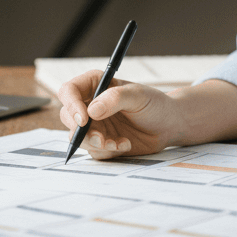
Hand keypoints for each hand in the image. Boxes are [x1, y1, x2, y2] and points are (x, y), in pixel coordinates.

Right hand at [57, 69, 181, 159]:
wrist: (168, 125)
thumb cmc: (155, 104)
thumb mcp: (138, 96)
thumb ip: (115, 99)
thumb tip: (91, 111)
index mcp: (95, 85)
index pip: (69, 91)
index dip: (71, 105)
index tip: (83, 120)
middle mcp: (90, 105)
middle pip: (68, 117)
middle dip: (81, 131)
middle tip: (101, 139)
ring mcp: (95, 125)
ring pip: (78, 138)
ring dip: (96, 143)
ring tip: (118, 143)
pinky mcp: (102, 142)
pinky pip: (94, 151)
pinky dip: (108, 151)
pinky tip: (125, 144)